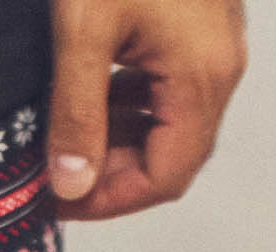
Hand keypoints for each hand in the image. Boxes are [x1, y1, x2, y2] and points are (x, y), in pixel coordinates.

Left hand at [47, 0, 248, 218]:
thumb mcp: (84, 27)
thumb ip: (77, 112)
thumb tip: (71, 187)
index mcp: (201, 78)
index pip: (164, 177)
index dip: (109, 201)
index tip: (57, 202)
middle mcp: (220, 68)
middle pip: (171, 157)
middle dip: (112, 175)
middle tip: (55, 175)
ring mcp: (216, 45)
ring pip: (171, 124)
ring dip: (120, 141)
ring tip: (66, 138)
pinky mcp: (202, 25)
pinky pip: (172, 88)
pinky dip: (133, 105)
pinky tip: (94, 95)